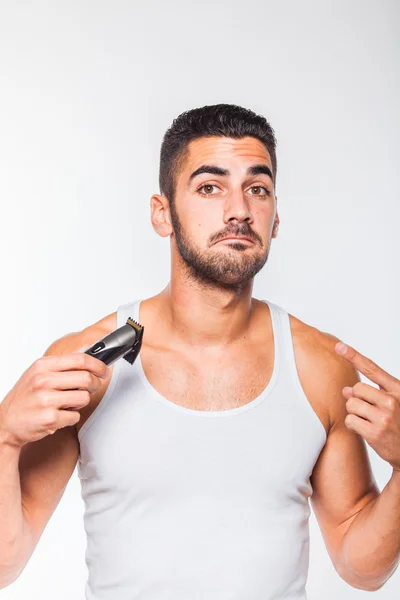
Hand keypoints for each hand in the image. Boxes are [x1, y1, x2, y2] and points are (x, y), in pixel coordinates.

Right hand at [0, 346, 108, 448]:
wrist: (6, 422)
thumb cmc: (25, 397)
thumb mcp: (38, 373)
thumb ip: (62, 363)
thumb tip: (88, 350)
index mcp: (42, 366)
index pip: (79, 359)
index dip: (97, 364)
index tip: (104, 370)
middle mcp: (43, 381)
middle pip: (86, 378)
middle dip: (95, 384)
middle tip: (92, 387)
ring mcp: (46, 400)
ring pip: (84, 398)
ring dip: (80, 402)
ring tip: (68, 403)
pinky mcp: (50, 418)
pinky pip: (75, 416)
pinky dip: (71, 417)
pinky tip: (59, 415)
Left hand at [335, 342, 399, 471]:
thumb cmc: (398, 426)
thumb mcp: (390, 405)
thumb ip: (370, 394)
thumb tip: (346, 390)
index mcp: (397, 390)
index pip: (372, 369)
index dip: (354, 356)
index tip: (339, 346)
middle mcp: (392, 401)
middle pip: (356, 389)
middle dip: (357, 399)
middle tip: (369, 412)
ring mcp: (384, 417)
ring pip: (351, 404)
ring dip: (354, 413)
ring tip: (369, 422)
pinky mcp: (374, 432)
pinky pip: (349, 420)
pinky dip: (352, 425)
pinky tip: (365, 431)